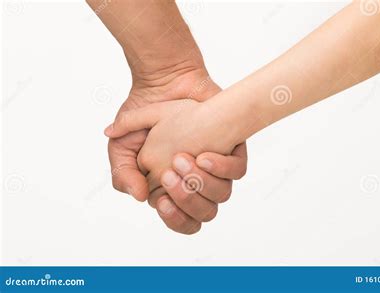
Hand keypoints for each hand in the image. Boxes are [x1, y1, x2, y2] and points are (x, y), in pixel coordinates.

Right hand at [106, 99, 246, 232]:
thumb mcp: (121, 148)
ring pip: (222, 194)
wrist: (163, 87)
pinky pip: (237, 170)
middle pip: (205, 212)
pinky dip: (221, 167)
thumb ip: (123, 174)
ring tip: (181, 160)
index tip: (162, 201)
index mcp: (174, 190)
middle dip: (188, 200)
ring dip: (201, 183)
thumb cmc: (143, 121)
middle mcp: (198, 182)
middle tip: (169, 176)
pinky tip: (204, 156)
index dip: (175, 217)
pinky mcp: (231, 149)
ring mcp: (216, 167)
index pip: (183, 220)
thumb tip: (140, 196)